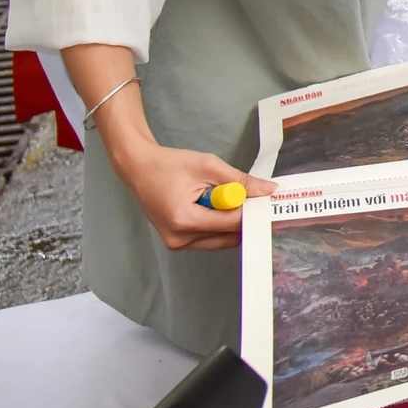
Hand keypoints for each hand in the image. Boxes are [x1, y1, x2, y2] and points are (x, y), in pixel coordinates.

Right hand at [103, 138, 275, 251]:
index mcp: (185, 220)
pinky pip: (209, 238)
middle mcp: (180, 239)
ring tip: (225, 197)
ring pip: (220, 240)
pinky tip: (215, 205)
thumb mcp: (208, 166)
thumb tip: (269, 190)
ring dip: (229, 221)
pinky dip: (218, 223)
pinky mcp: (177, 242)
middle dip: (242, 217)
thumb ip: (240, 181)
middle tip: (249, 196)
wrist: (137, 168)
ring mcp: (177, 244)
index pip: (232, 223)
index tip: (267, 199)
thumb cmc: (169, 164)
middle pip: (228, 236)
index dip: (252, 210)